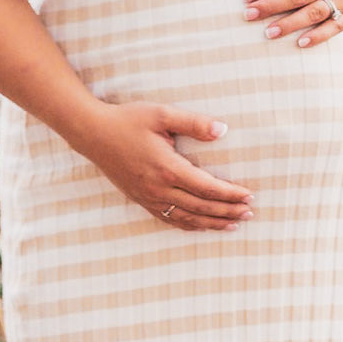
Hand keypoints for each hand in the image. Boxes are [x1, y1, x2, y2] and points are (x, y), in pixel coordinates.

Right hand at [78, 100, 254, 231]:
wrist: (93, 134)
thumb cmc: (128, 120)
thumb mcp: (162, 114)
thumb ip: (193, 123)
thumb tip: (223, 130)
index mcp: (168, 168)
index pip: (208, 188)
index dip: (231, 194)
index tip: (249, 195)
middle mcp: (159, 189)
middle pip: (201, 207)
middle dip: (228, 211)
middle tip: (250, 212)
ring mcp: (149, 198)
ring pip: (187, 218)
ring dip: (212, 223)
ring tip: (233, 224)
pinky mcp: (141, 200)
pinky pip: (169, 219)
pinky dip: (189, 225)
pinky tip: (201, 226)